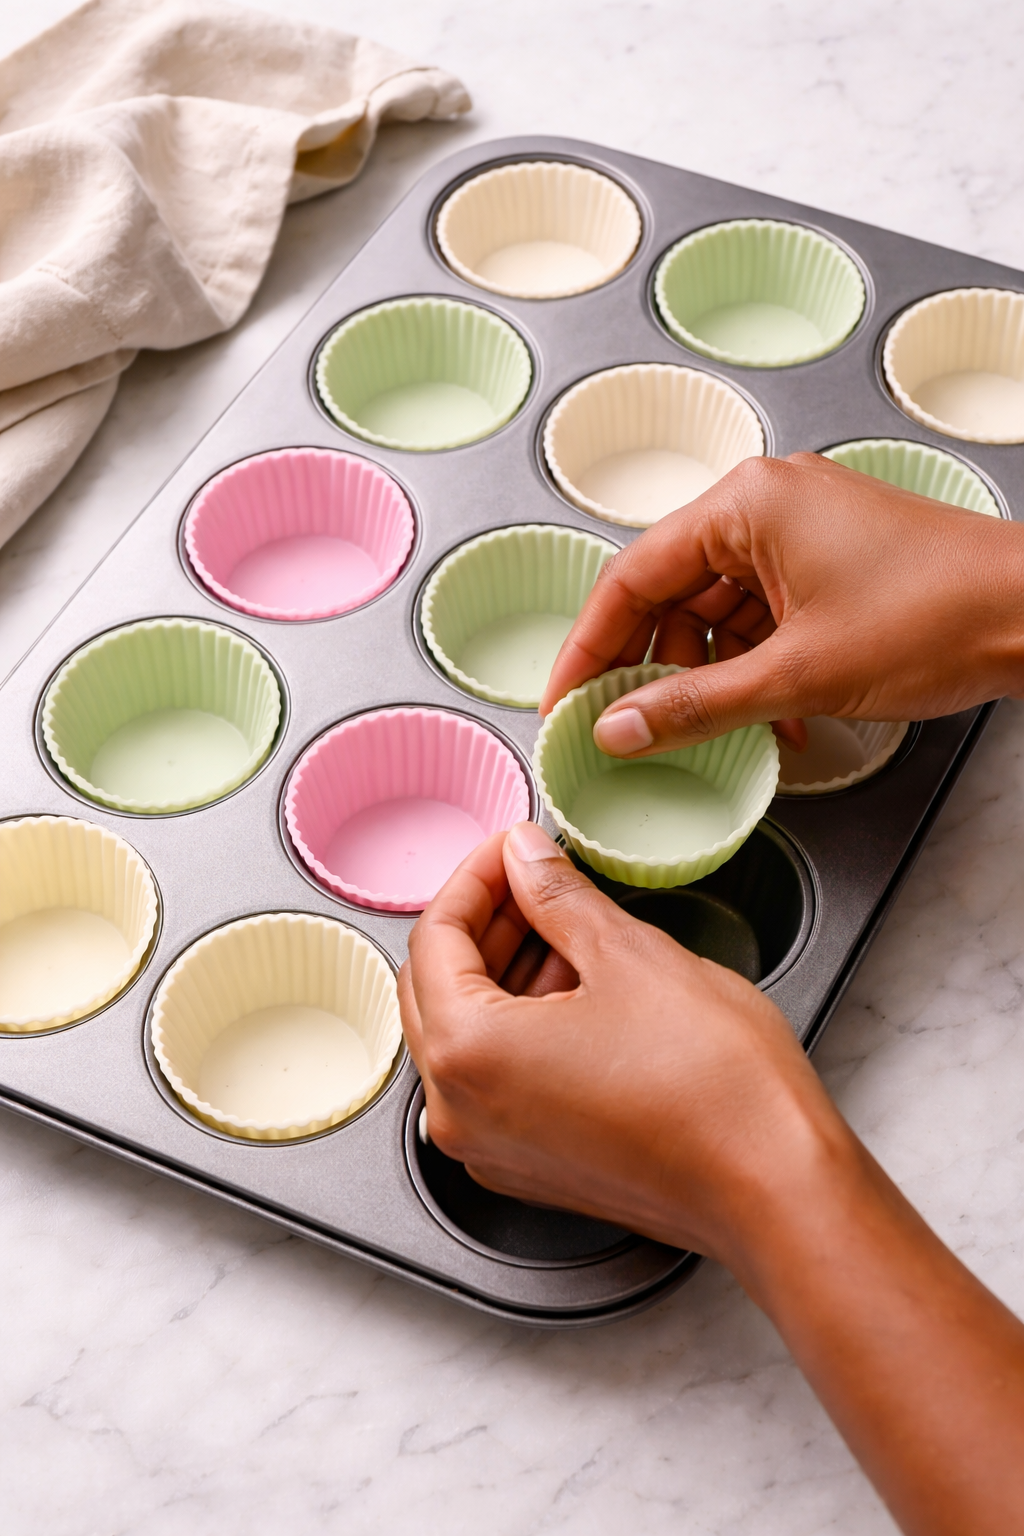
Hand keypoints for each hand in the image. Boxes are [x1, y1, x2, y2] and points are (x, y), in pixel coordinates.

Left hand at [401, 823, 1023, 1535]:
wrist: (777, 1191)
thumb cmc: (714, 1085)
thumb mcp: (629, 956)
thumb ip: (558, 897)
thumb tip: (526, 858)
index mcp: (468, 1053)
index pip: (436, 938)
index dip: (476, 877)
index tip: (515, 848)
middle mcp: (459, 1112)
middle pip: (438, 989)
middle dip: (484, 923)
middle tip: (535, 878)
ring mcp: (492, 1150)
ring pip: (467, 1036)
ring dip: (504, 973)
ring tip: (565, 927)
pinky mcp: (531, 1168)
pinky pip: (497, 1081)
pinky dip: (521, 1027)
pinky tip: (576, 990)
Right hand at [540, 453, 1023, 756]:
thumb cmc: (939, 616)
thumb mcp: (797, 674)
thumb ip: (696, 704)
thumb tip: (621, 726)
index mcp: (746, 504)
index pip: (632, 577)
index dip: (588, 647)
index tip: (564, 699)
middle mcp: (766, 504)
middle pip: (671, 592)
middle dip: (652, 668)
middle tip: (624, 728)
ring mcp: (800, 530)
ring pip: (716, 609)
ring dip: (709, 676)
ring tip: (709, 735)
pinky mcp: (829, 561)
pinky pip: (761, 614)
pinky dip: (753, 666)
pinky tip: (766, 719)